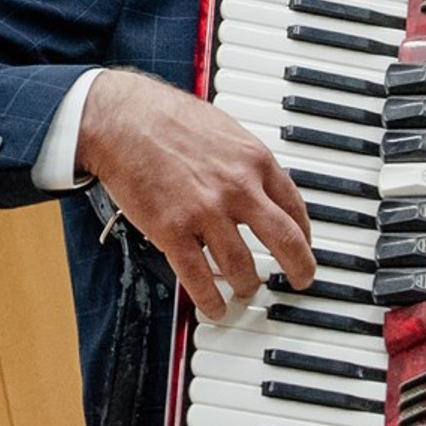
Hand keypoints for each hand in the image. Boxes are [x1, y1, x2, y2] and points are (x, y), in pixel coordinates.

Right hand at [73, 69, 314, 320]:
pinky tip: (214, 307)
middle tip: (300, 280)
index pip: (296, 206)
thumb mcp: (224, 129)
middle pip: (286, 241)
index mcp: (254, 160)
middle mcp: (238, 188)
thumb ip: (246, 161)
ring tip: (244, 289)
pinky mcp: (172, 231)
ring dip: (246, 285)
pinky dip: (210, 300)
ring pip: (242, 267)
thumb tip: (260, 185)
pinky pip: (199, 279)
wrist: (120, 119)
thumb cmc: (165, 118)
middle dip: (299, 268)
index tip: (303, 245)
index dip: (305, 234)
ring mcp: (206, 212)